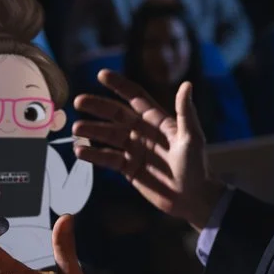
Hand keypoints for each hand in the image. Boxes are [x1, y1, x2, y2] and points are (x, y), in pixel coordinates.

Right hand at [72, 70, 224, 230]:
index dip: (119, 85)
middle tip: (79, 102)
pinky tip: (80, 151)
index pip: (135, 97)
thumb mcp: (192, 137)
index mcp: (157, 120)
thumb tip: (186, 85)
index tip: (101, 75)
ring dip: (92, 130)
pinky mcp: (128, 168)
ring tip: (76, 129)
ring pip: (108, 136)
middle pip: (116, 114)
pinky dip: (93, 154)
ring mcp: (134, 150)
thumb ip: (185, 112)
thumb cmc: (197, 166)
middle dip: (97, 106)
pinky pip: (107, 158)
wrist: (192, 198)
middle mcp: (143, 132)